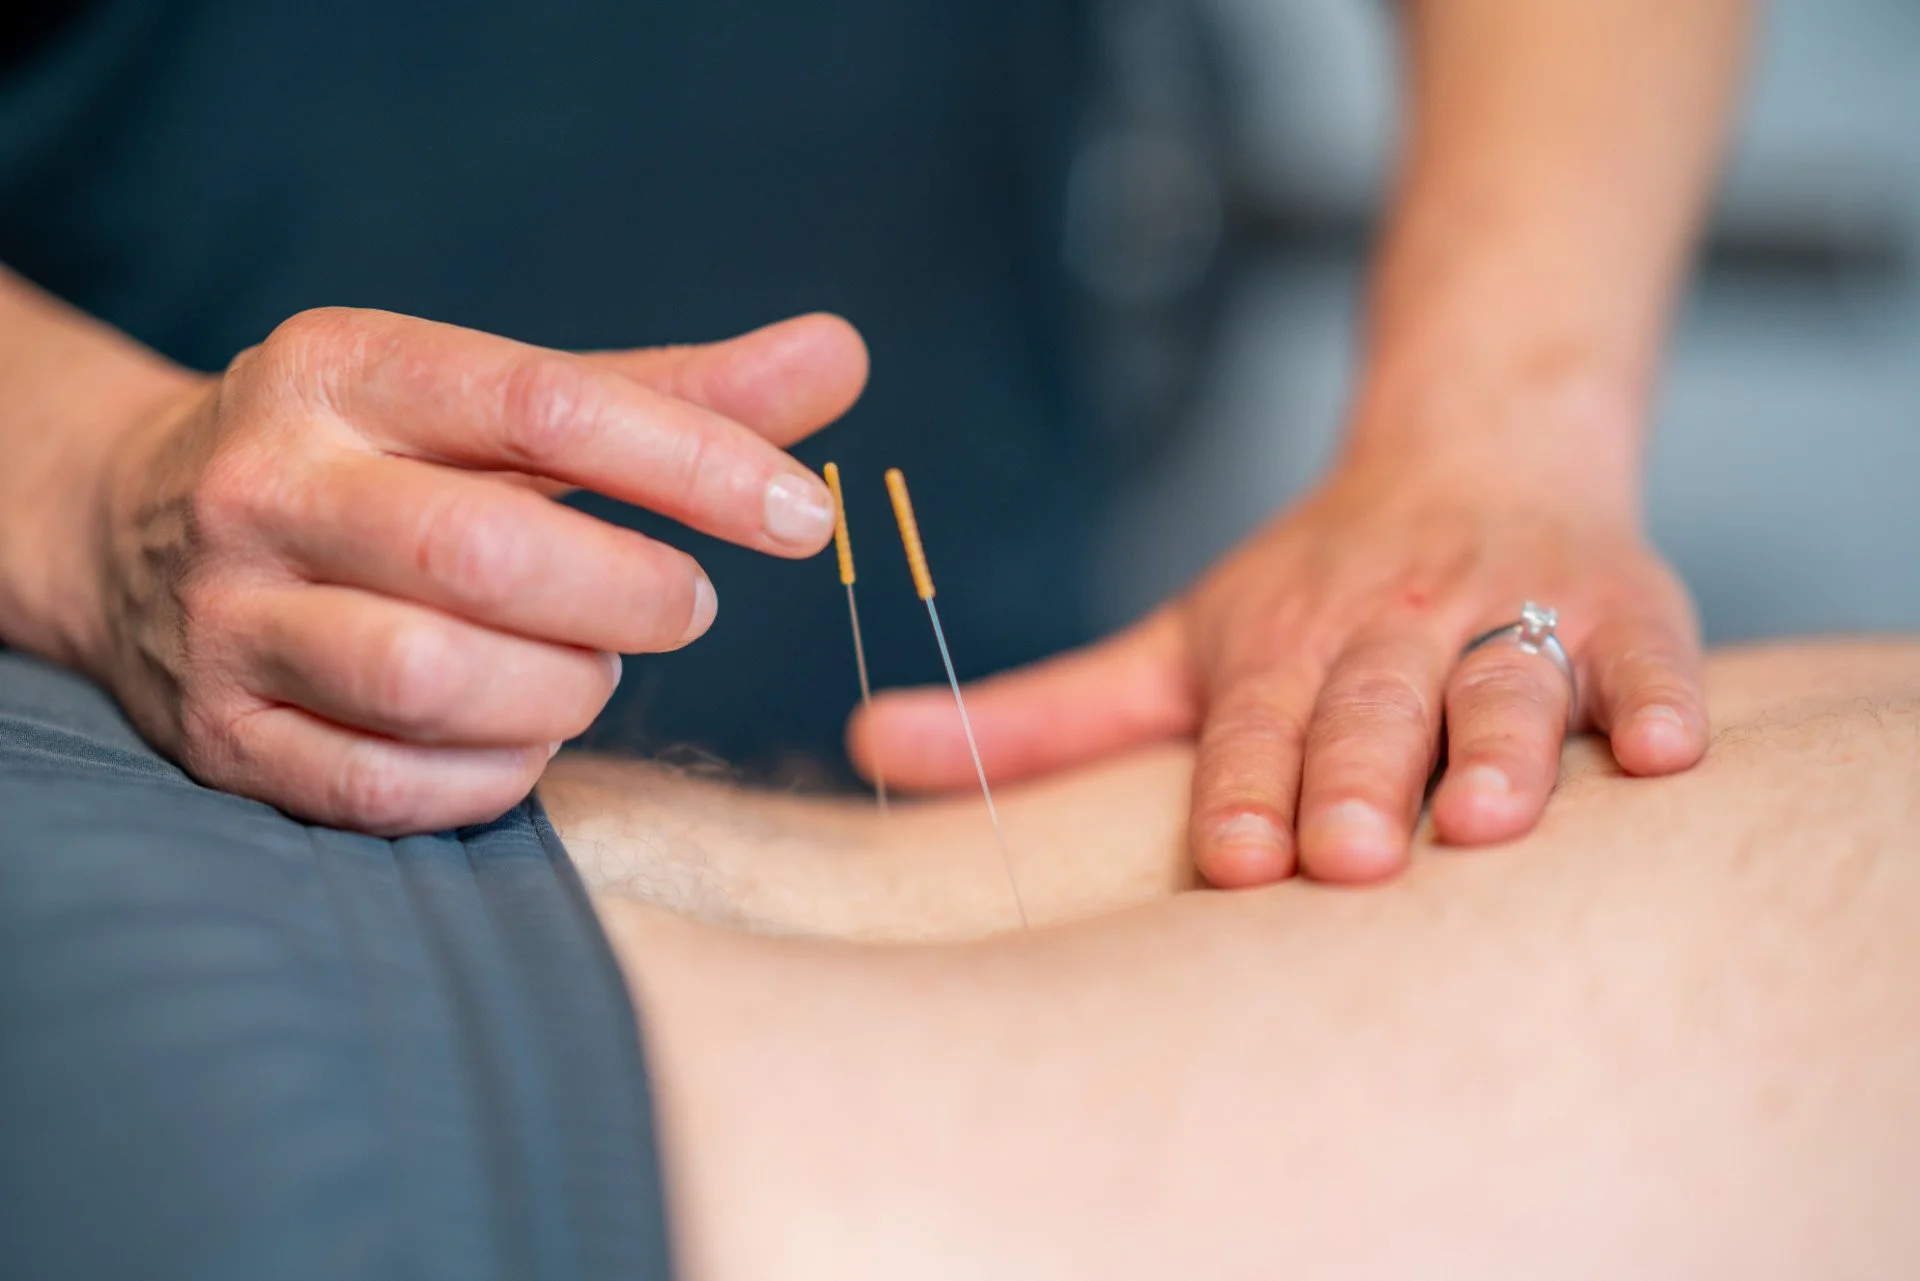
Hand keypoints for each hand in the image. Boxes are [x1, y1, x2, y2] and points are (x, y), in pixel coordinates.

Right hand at [77, 308, 866, 832]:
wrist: (132, 530)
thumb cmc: (376, 463)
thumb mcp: (495, 403)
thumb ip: (668, 392)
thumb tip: (840, 358)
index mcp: (342, 369)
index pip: (543, 404)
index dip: (694, 464)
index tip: (804, 516)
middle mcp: (267, 484)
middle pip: (486, 555)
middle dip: (630, 596)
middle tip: (686, 607)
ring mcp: (228, 618)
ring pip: (436, 681)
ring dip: (561, 692)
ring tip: (590, 668)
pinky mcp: (220, 736)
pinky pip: (387, 787)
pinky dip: (494, 777)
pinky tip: (524, 739)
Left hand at [851, 455, 1707, 885]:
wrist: (1477, 446)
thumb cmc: (1316, 585)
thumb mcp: (1177, 642)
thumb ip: (1042, 712)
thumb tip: (867, 745)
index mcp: (1284, 643)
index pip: (1255, 725)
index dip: (1245, 787)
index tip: (1232, 857)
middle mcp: (1392, 625)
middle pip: (1371, 709)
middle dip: (1360, 777)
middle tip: (1349, 854)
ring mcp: (1512, 615)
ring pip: (1506, 685)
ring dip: (1502, 744)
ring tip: (1494, 816)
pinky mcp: (1625, 613)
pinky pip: (1650, 658)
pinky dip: (1660, 701)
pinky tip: (1668, 754)